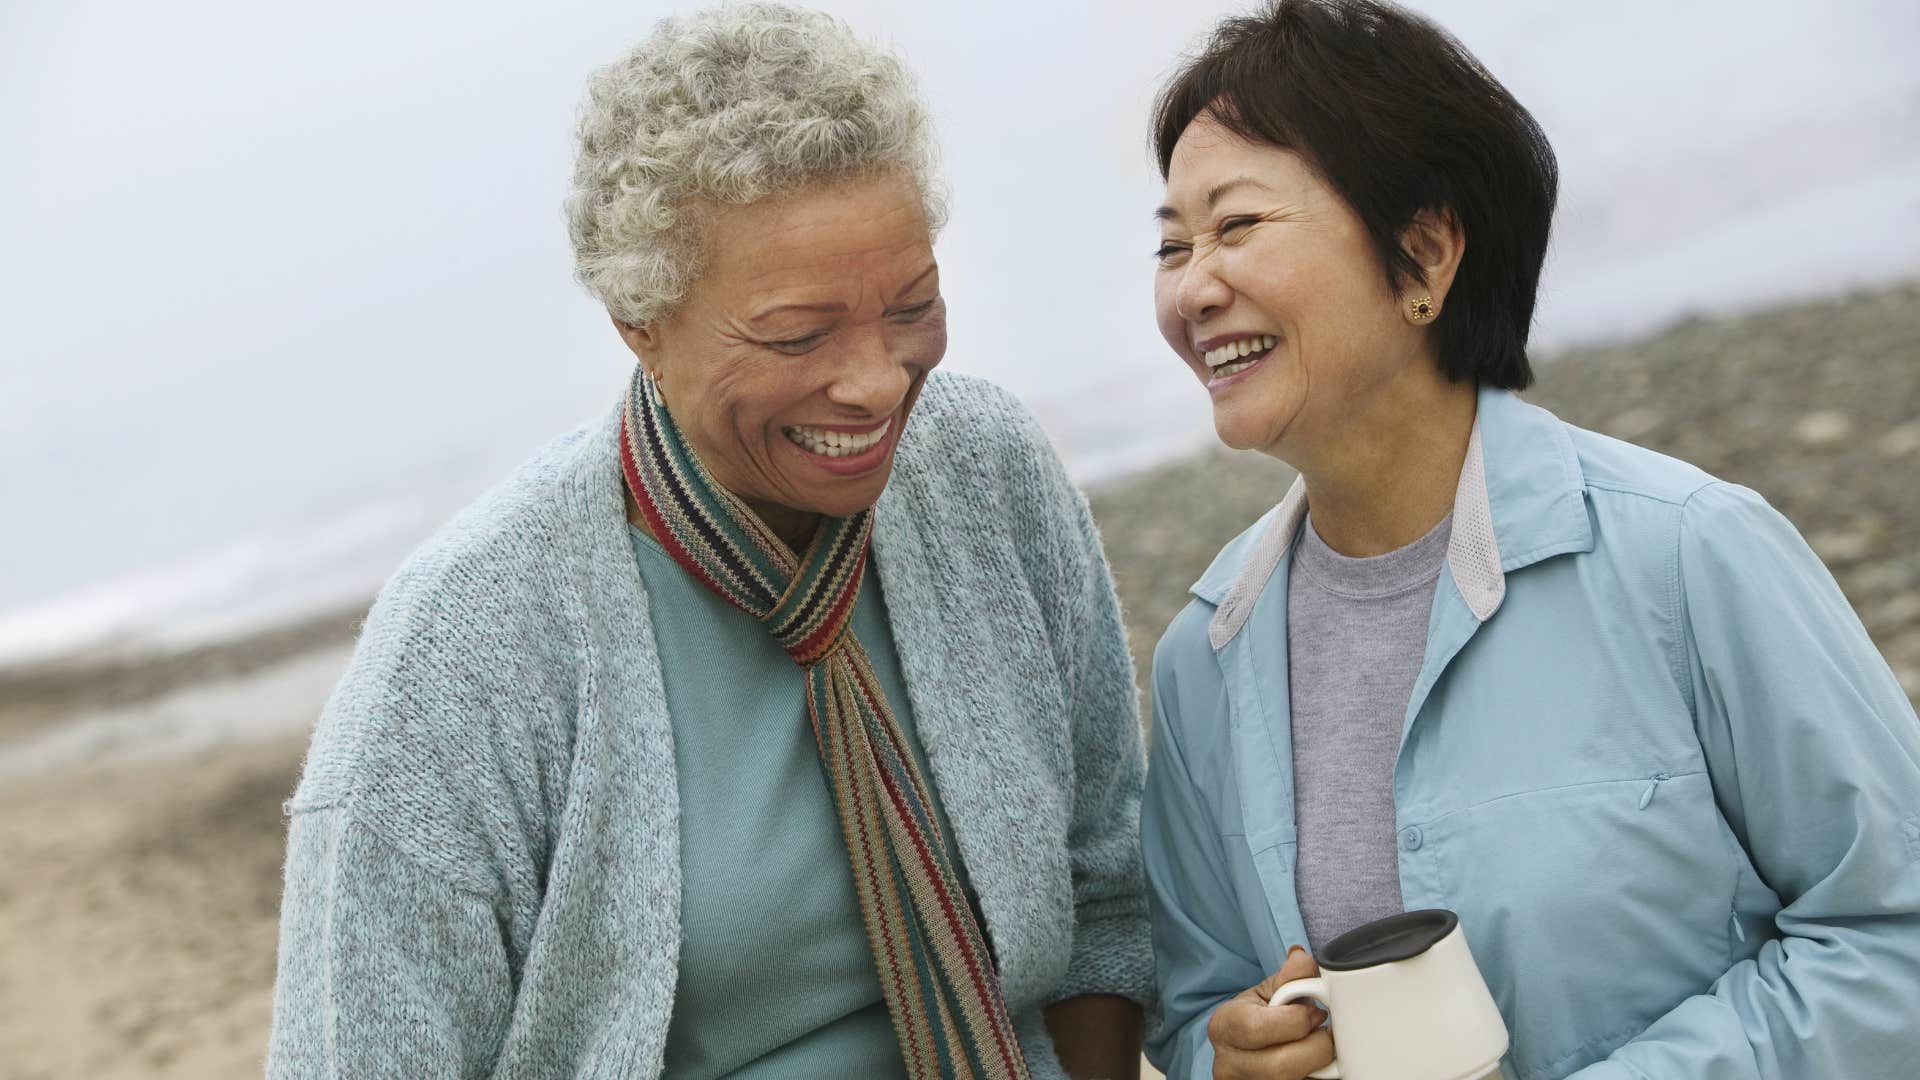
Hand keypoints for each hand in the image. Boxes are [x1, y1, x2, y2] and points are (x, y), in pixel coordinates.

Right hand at [1206, 946, 1334, 1079]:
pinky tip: (1315, 1066)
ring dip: (1320, 1066)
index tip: (1316, 1014)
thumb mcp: (1266, 994)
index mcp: (1224, 1027)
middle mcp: (1229, 1065)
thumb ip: (1288, 977)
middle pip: (1281, 1067)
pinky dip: (1319, 1077)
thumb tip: (1302, 960)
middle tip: (1324, 1034)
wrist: (1243, 1052)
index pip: (1258, 1029)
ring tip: (1318, 1049)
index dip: (1297, 1021)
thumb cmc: (1254, 1019)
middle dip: (1316, 1048)